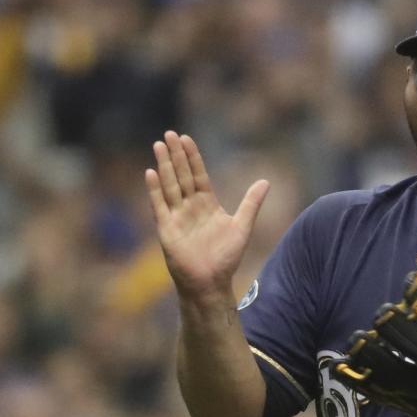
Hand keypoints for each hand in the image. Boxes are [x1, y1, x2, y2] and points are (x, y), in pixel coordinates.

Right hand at [145, 131, 268, 300]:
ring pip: (170, 186)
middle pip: (182, 175)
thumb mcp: (242, 226)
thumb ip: (251, 203)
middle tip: (169, 133)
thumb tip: (265, 181)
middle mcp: (190, 207)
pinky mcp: (167, 229)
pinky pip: (159, 206)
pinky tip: (150, 172)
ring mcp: (177, 217)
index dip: (192, 157)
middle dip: (176, 155)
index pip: (198, 175)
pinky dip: (155, 190)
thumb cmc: (226, 257)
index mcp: (207, 204)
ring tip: (158, 145)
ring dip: (164, 166)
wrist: (211, 282)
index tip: (186, 138)